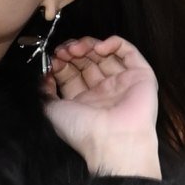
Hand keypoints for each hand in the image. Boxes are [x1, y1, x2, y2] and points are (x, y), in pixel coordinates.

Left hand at [41, 32, 161, 177]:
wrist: (114, 140)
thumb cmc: (84, 131)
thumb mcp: (53, 112)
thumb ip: (45, 92)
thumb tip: (43, 76)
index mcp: (84, 102)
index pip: (72, 73)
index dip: (62, 62)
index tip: (53, 58)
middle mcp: (103, 92)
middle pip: (87, 61)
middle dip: (74, 52)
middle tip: (65, 51)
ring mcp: (122, 83)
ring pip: (106, 54)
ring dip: (89, 45)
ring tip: (78, 48)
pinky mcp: (140, 75)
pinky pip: (128, 51)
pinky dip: (114, 43)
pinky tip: (99, 48)